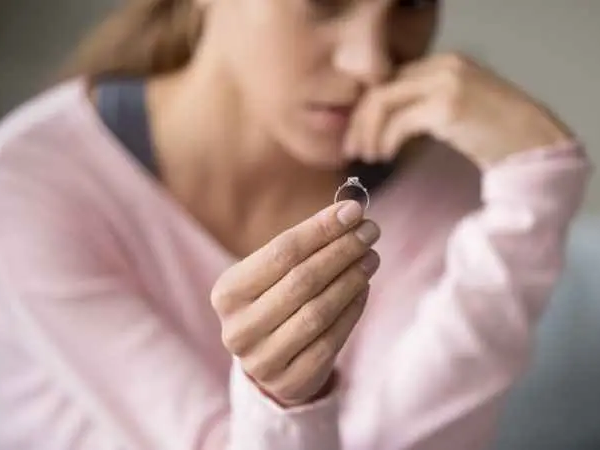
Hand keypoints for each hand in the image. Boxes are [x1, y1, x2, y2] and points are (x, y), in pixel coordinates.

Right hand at [211, 201, 379, 406]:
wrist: (268, 361)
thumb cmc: (275, 302)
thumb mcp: (274, 274)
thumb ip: (305, 245)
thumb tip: (350, 213)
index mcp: (227, 292)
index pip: (281, 252)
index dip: (321, 229)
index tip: (354, 211)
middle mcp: (238, 328)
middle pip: (301, 280)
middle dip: (341, 251)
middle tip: (370, 232)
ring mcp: (262, 359)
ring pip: (318, 311)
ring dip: (351, 279)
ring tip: (371, 258)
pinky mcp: (289, 381)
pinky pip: (330, 341)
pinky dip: (352, 311)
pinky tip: (364, 289)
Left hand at [343, 53, 574, 166]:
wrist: (535, 144)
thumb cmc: (499, 135)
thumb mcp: (458, 111)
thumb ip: (427, 106)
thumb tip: (389, 124)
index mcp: (445, 62)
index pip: (391, 79)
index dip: (368, 107)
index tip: (360, 134)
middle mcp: (443, 64)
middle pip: (381, 87)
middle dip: (360, 120)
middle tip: (353, 149)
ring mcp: (446, 82)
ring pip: (383, 101)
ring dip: (368, 132)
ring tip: (367, 156)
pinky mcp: (447, 106)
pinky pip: (399, 122)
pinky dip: (385, 140)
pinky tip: (385, 156)